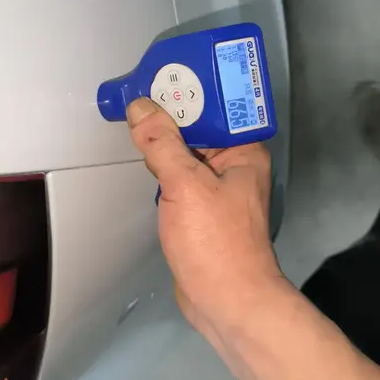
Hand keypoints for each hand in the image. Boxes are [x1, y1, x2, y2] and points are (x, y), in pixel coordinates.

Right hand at [127, 97, 281, 334]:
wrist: (226, 302)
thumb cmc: (216, 241)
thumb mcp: (185, 184)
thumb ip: (162, 143)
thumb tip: (140, 106)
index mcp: (244, 151)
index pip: (218, 108)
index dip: (189, 91)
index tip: (158, 77)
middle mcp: (235, 166)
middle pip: (199, 128)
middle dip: (170, 114)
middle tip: (137, 94)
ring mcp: (218, 189)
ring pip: (187, 153)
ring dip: (164, 141)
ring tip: (134, 117)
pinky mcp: (202, 209)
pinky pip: (181, 176)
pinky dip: (163, 166)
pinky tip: (144, 156)